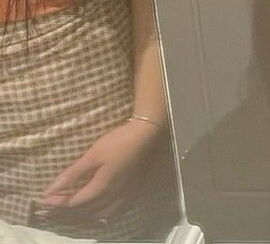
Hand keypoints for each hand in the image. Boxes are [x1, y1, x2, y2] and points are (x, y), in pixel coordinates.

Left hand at [39, 118, 163, 216]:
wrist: (148, 132)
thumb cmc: (119, 141)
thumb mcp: (93, 155)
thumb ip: (73, 174)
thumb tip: (49, 190)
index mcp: (102, 188)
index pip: (75, 201)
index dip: (58, 201)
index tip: (44, 199)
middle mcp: (113, 196)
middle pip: (87, 209)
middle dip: (68, 208)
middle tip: (54, 204)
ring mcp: (125, 194)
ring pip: (102, 212)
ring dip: (86, 213)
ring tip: (75, 210)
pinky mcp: (134, 189)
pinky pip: (116, 209)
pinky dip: (104, 212)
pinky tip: (101, 210)